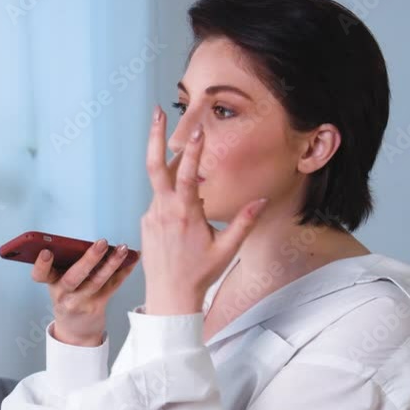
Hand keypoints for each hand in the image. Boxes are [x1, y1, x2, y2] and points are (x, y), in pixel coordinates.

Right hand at [32, 239, 138, 346]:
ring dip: (113, 263)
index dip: (41, 264)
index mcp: (50, 283)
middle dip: (89, 259)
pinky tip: (134, 257)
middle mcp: (63, 294)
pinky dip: (124, 270)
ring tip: (123, 248)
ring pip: (98, 280)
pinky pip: (112, 285)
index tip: (46, 252)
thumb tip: (95, 242)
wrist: (75, 329)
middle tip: (102, 242)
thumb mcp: (59, 282)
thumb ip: (68, 263)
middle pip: (74, 277)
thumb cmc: (68, 295)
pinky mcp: (97, 306)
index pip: (40, 275)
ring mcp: (81, 302)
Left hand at [141, 105, 268, 315]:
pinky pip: (159, 200)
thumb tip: (263, 200)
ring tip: (187, 154)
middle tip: (158, 113)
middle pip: (155, 166)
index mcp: (184, 215)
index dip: (194, 151)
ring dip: (172, 167)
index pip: (187, 175)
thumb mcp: (227, 249)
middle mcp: (163, 211)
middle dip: (156, 137)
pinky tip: (185, 202)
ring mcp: (151, 216)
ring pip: (160, 183)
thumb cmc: (199, 274)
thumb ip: (244, 222)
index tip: (197, 131)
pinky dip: (170, 192)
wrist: (169, 296)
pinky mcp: (146, 222)